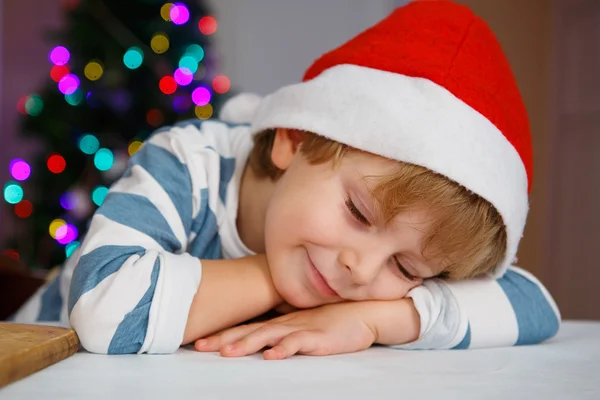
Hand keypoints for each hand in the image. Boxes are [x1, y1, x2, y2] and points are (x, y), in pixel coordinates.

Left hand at [194, 302, 377, 359]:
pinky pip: (299, 343)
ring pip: (269, 336)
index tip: (199, 341)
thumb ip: (283, 329)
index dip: (224, 334)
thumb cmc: (332, 318)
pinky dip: (285, 349)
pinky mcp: (318, 337)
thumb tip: (262, 338)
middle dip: (224, 339)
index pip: (247, 327)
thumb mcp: (302, 323)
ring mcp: (301, 328)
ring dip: (248, 344)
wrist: (362, 312)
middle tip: (200, 346)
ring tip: (228, 352)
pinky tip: (272, 356)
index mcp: (280, 322)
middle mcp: (285, 323)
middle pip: (250, 331)